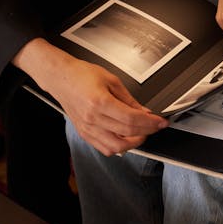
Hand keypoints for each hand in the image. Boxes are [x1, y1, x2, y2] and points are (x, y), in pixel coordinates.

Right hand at [14, 39, 167, 155]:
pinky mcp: (84, 134)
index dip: (151, 123)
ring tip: (142, 133)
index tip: (161, 122)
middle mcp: (93, 119)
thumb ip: (129, 99)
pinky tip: (126, 138)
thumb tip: (144, 112)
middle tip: (156, 126)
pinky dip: (119, 147)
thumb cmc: (82, 75)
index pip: (132, 119)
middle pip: (127, 133)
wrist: (61, 78)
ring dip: (134, 142)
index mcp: (100, 103)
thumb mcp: (112, 80)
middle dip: (147, 131)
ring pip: (116, 147)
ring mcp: (87, 129)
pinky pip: (104, 148)